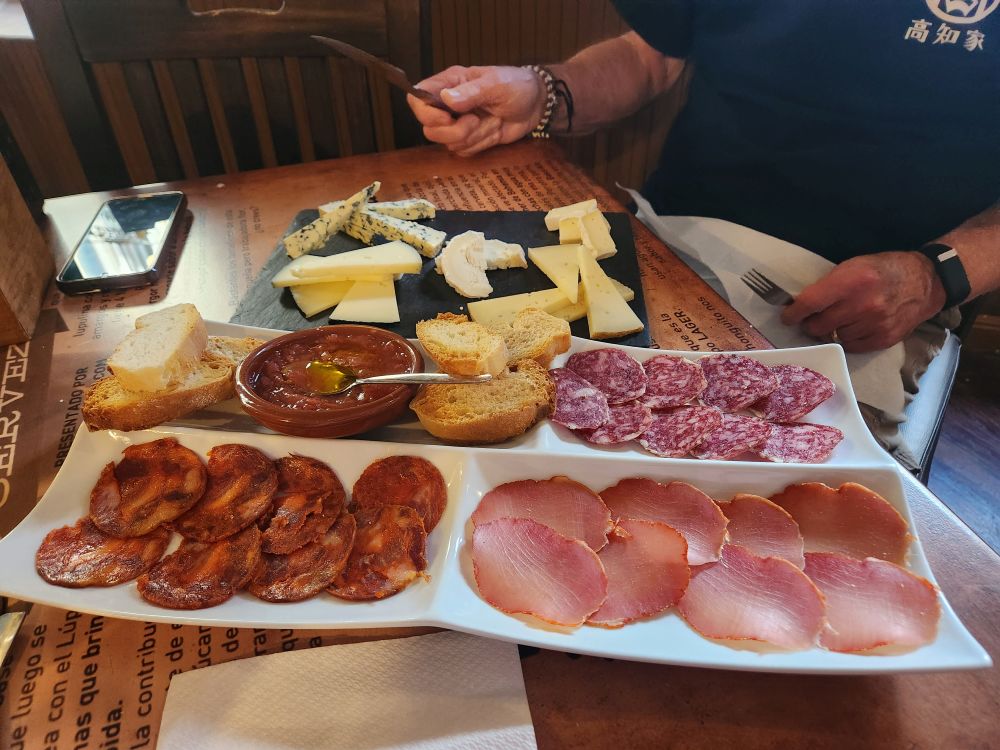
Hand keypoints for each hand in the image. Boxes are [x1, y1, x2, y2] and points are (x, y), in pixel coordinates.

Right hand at [407, 66, 546, 156]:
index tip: (448, 118)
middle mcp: (447, 105)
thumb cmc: (516, 85)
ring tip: (491, 121)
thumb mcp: (496, 84)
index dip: (426, 113)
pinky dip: (480, 145)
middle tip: (476, 120)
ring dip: (473, 137)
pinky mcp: (469, 139)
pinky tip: (493, 131)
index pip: (417, 98)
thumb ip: (471, 92)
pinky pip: (463, 151)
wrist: (536, 105)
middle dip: (455, 131)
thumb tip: (446, 99)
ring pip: (448, 143)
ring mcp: (457, 124)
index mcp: (449, 84)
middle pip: (429, 129)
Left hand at [780, 252, 946, 351]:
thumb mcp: (854, 265)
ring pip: (834, 338)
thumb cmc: (883, 269)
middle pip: (818, 325)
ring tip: (839, 320)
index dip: (793, 313)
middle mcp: (863, 304)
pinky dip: (847, 339)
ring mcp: (874, 324)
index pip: (810, 303)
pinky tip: (853, 327)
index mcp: (852, 281)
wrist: (925, 282)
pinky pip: (851, 347)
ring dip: (831, 331)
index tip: (787, 316)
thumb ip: (828, 285)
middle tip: (812, 319)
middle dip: (811, 324)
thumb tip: (801, 304)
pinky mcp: (883, 339)